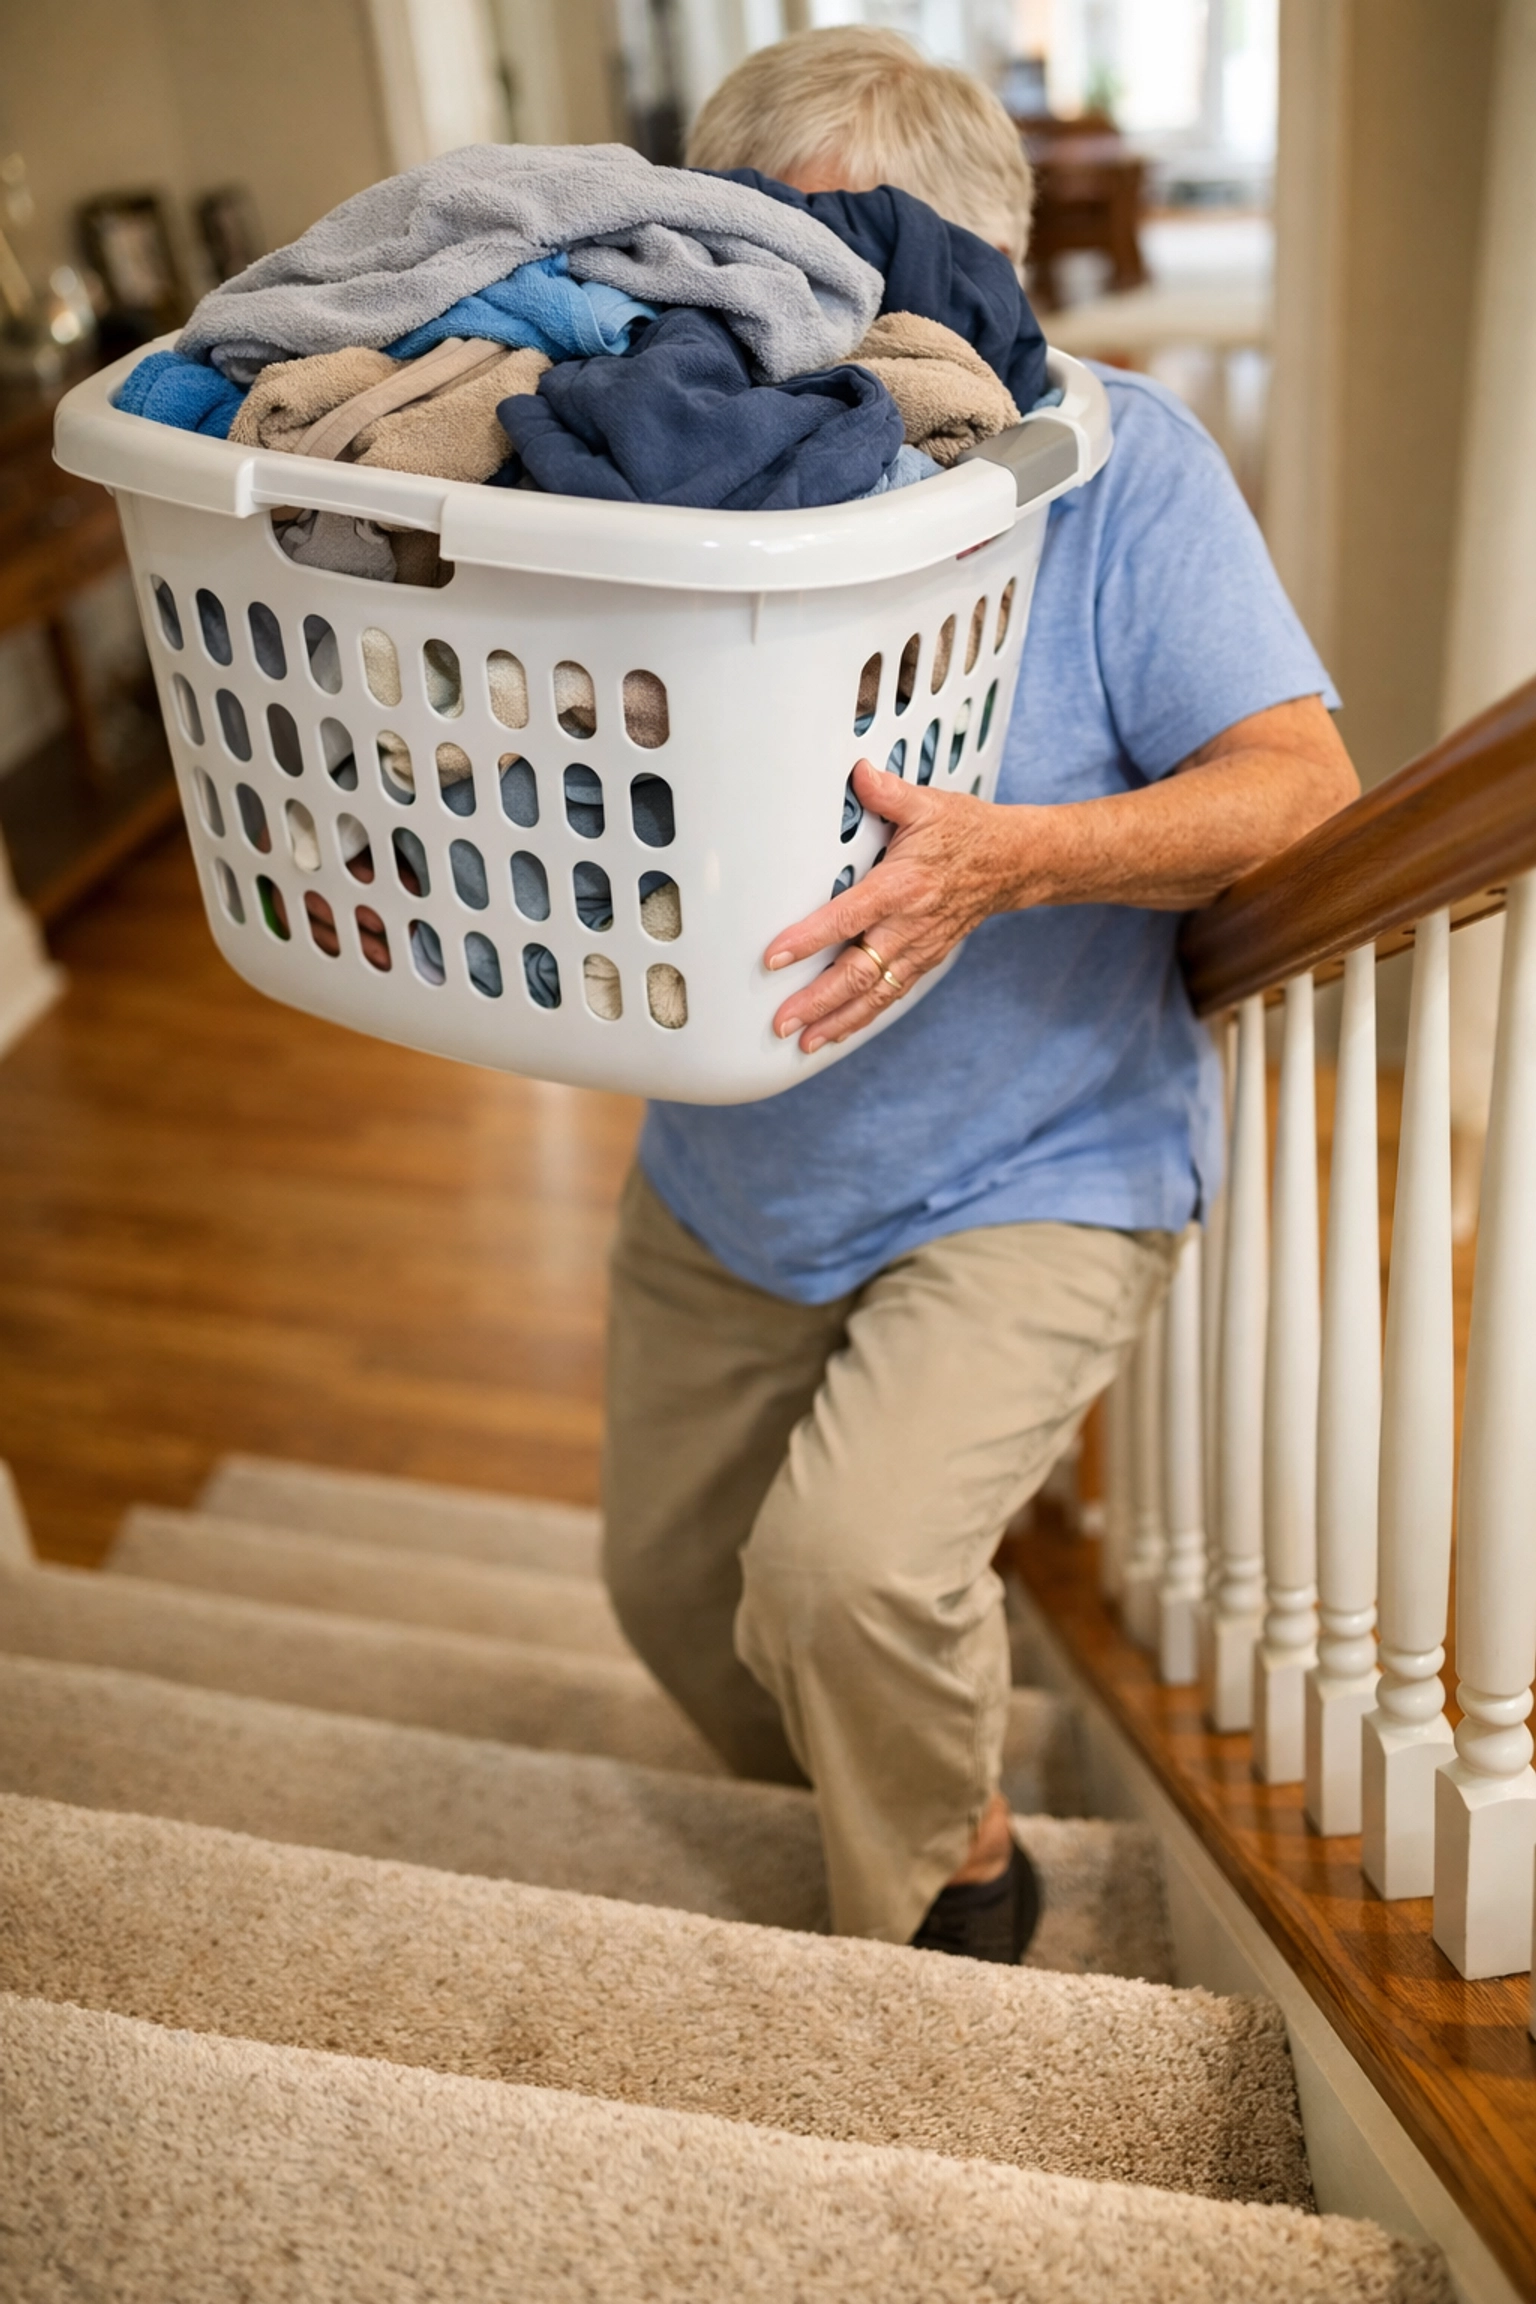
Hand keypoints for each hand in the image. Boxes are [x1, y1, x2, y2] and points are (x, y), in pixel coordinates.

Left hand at [765, 759, 1036, 1053]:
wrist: (1015, 863)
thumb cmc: (967, 833)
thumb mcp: (929, 804)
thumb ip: (888, 793)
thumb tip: (858, 772)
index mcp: (904, 885)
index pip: (849, 917)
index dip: (810, 939)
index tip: (775, 956)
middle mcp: (911, 925)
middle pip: (858, 972)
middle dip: (817, 1000)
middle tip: (781, 1021)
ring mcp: (919, 949)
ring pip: (873, 994)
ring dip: (836, 1021)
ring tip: (801, 1041)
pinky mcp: (924, 961)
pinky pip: (889, 995)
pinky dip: (861, 1018)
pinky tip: (833, 1033)